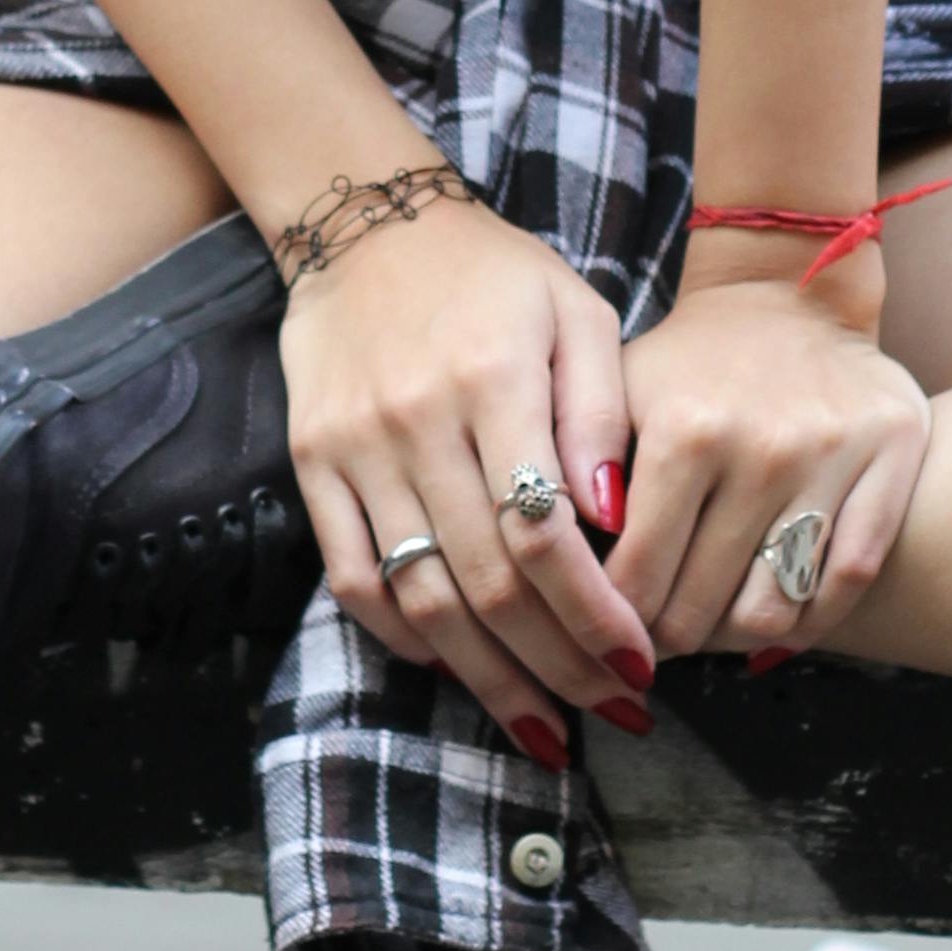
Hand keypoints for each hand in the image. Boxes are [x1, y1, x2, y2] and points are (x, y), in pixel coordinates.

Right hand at [280, 198, 661, 760]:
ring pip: (422, 596)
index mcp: (493, 379)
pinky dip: (405, 637)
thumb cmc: (494, 274)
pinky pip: (354, 577)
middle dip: (559, 665)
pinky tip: (458, 668)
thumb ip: (602, 410)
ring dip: (488, 678)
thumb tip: (617, 521)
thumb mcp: (576, 311)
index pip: (546, 533)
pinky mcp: (312, 465)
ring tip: (546, 724)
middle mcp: (419, 420)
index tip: (639, 664)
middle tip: (613, 709)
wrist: (367, 226)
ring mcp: (356, 449)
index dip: (595, 615)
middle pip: (489, 582)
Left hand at [607, 242, 930, 661]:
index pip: (636, 574)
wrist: (792, 292)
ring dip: (732, 641)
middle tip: (651, 646)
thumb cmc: (692, 359)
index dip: (613, 621)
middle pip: (701, 605)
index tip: (606, 632)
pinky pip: (848, 580)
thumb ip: (585, 474)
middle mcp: (761, 447)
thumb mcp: (623, 394)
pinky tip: (776, 625)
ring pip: (775, 609)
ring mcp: (831, 458)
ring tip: (709, 632)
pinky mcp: (890, 460)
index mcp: (685, 429)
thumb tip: (563, 574)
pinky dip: (810, 622)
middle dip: (665, 641)